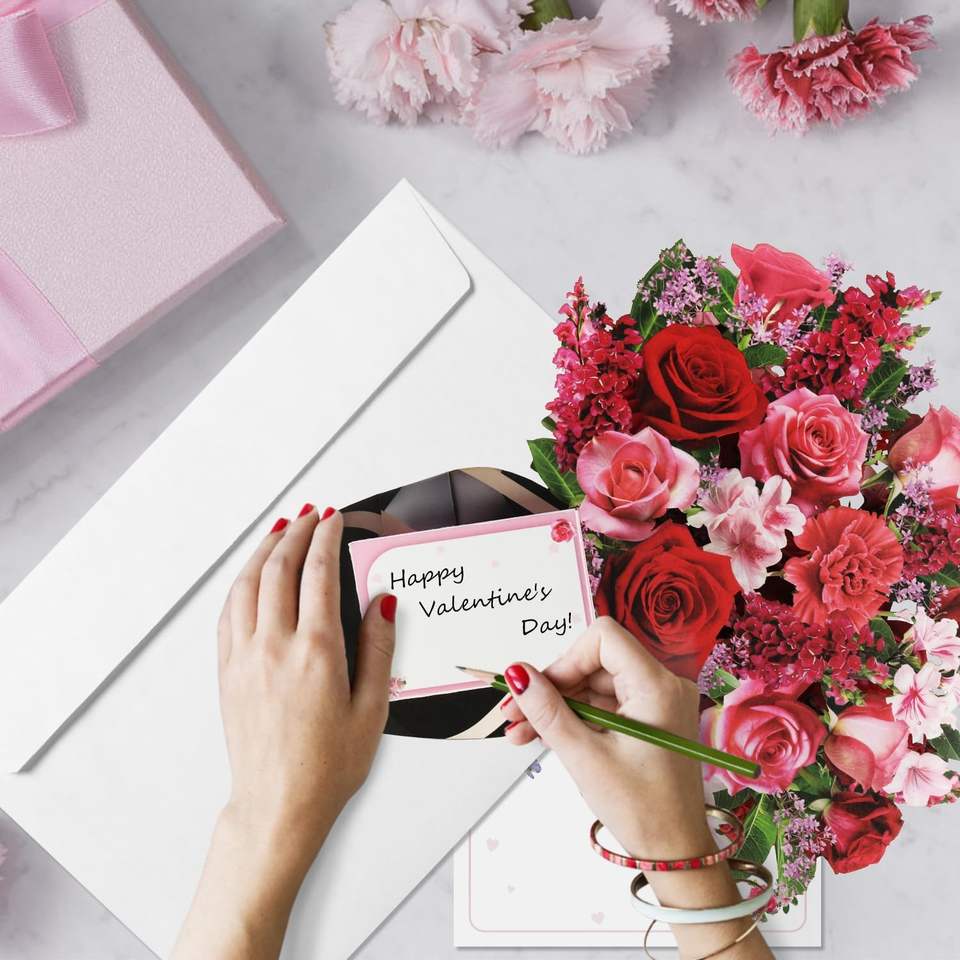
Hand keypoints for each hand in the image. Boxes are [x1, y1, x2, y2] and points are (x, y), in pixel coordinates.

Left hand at [217, 504, 394, 861]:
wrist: (279, 805)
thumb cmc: (328, 766)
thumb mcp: (372, 709)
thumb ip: (378, 648)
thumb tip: (382, 602)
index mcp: (317, 652)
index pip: (318, 572)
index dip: (326, 537)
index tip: (333, 518)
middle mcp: (275, 646)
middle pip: (279, 567)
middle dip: (296, 532)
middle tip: (310, 514)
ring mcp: (245, 657)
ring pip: (247, 583)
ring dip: (264, 549)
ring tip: (280, 530)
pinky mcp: (227, 672)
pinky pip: (229, 611)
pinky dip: (241, 582)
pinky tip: (251, 575)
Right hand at [501, 616, 709, 859]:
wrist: (674, 853)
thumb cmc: (642, 809)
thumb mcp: (584, 757)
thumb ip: (547, 710)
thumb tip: (518, 674)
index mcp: (657, 686)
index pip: (604, 638)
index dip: (566, 659)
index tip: (539, 689)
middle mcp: (663, 685)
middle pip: (595, 663)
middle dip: (552, 687)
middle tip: (515, 713)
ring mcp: (657, 702)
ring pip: (595, 685)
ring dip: (557, 705)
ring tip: (521, 731)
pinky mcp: (649, 719)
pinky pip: (604, 705)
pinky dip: (575, 717)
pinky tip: (543, 735)